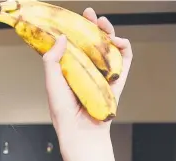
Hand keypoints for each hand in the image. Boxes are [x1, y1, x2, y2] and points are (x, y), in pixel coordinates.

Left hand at [43, 8, 131, 133]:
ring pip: (109, 47)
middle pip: (94, 42)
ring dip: (109, 32)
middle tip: (90, 14)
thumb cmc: (62, 110)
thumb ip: (52, 60)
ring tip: (103, 24)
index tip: (75, 18)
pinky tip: (118, 41)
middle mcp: (88, 69)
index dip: (76, 30)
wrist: (79, 129)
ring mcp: (103, 73)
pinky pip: (125, 59)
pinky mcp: (118, 79)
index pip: (75, 44)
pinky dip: (124, 47)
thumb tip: (60, 38)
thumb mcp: (52, 82)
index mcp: (71, 68)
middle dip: (93, 26)